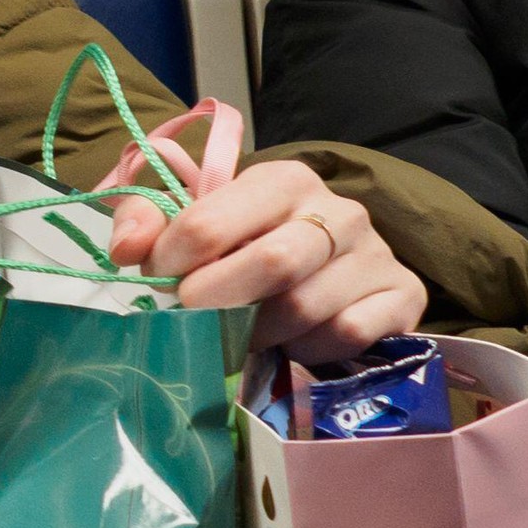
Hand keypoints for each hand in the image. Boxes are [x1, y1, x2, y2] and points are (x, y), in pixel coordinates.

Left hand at [105, 158, 424, 362]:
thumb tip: (123, 249)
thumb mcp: (191, 220)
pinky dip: (309, 348)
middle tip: (193, 318)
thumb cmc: (248, 244)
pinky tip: (294, 343)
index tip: (158, 279)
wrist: (332, 270)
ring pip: (306, 307)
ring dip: (260, 331)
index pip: (212, 220)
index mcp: (281, 179)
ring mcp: (376, 253)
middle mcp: (338, 210)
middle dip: (218, 300)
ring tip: (243, 332)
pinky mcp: (404, 296)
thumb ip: (146, 220)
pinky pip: (347, 333)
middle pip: (271, 263)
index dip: (173, 259)